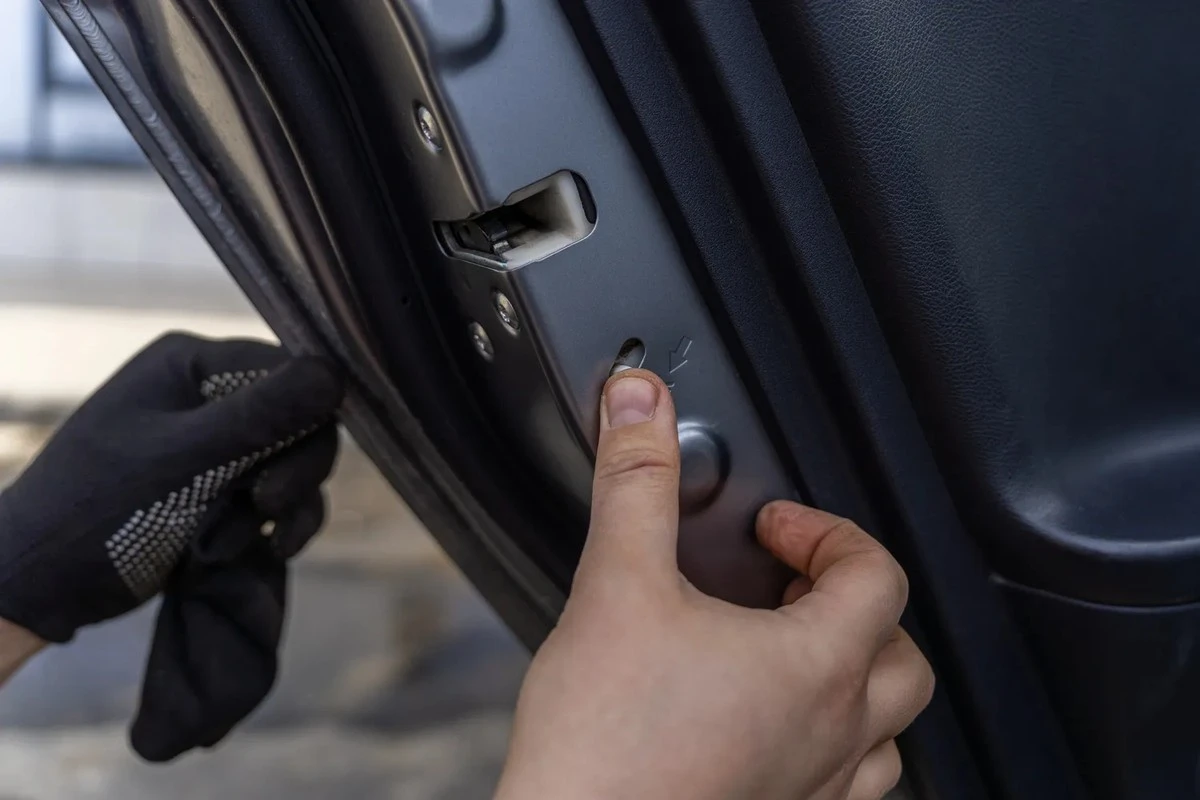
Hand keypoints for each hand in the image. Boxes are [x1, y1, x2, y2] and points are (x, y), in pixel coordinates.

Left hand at [0, 333, 342, 759]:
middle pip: (299, 419)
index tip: (290, 469)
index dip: (306, 417)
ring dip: (281, 507)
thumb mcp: (182, 461)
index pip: (286, 370)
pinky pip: (280, 498)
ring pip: (295, 463)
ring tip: (235, 541)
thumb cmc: (96, 512)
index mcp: (191, 365)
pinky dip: (278, 525)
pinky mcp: (221, 489)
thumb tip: (335, 372)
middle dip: (292, 470)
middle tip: (269, 507)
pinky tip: (265, 550)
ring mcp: (216, 444)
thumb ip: (260, 416)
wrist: (39, 588)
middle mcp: (208, 395)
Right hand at [495, 370, 933, 799]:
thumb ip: (636, 483)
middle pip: (904, 653)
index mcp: (814, 666)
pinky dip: (832, 745)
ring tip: (797, 656)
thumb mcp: (617, 586)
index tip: (776, 529)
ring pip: (888, 731)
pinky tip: (773, 731)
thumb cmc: (605, 746)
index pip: (877, 575)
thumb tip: (640, 403)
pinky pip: (847, 786)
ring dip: (857, 679)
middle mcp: (833, 735)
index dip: (827, 533)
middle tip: (792, 586)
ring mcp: (814, 791)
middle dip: (854, 604)